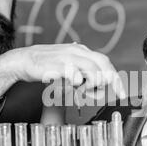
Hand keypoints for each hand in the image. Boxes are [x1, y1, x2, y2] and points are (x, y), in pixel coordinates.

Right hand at [0, 43, 126, 98]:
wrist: (24, 60)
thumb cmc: (47, 66)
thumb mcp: (69, 67)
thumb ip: (84, 75)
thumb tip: (98, 88)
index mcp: (82, 51)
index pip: (105, 62)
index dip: (115, 78)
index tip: (121, 93)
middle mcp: (77, 51)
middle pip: (103, 64)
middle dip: (110, 81)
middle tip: (110, 94)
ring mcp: (68, 57)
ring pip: (93, 70)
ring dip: (92, 84)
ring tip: (83, 90)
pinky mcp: (58, 65)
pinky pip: (75, 75)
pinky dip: (78, 83)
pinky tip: (72, 86)